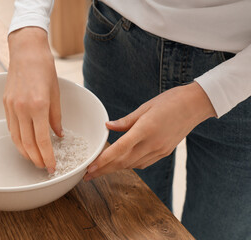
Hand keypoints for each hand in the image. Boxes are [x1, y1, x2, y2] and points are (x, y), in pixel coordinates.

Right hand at [3, 27, 62, 172]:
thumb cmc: (44, 70)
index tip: (52, 166)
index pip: (41, 140)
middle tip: (44, 167)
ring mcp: (11, 107)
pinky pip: (11, 128)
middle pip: (27, 144)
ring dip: (25, 153)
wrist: (26, 52)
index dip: (47, 156)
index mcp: (38, 106)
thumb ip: (56, 117)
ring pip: (16, 139)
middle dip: (36, 159)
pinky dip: (18, 140)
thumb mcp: (55, 94)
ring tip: (34, 160)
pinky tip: (25, 144)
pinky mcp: (5, 105)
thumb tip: (58, 135)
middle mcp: (22, 109)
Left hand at [84, 82, 215, 180]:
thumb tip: (108, 126)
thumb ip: (125, 121)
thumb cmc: (170, 101)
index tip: (90, 168)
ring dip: (115, 168)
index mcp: (146, 129)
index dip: (103, 160)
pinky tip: (121, 164)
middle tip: (87, 175)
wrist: (196, 105)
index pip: (120, 149)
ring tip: (100, 171)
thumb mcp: (145, 107)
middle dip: (104, 170)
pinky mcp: (164, 152)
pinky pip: (143, 163)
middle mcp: (152, 144)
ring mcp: (160, 150)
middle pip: (123, 162)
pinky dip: (129, 165)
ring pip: (132, 164)